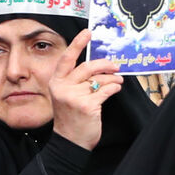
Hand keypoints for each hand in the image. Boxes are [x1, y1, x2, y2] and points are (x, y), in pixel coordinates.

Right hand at [46, 30, 122, 150]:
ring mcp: (74, 97)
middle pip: (88, 67)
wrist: (70, 141)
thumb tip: (98, 66)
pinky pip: (106, 91)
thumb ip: (76, 81)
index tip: (87, 32)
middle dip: (105, 65)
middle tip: (115, 67)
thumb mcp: (67, 96)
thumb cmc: (71, 118)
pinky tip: (115, 89)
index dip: (77, 44)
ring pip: (99, 80)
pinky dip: (114, 89)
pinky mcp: (87, 106)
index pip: (66, 59)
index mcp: (56, 82)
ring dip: (113, 79)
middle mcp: (63, 88)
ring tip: (118, 82)